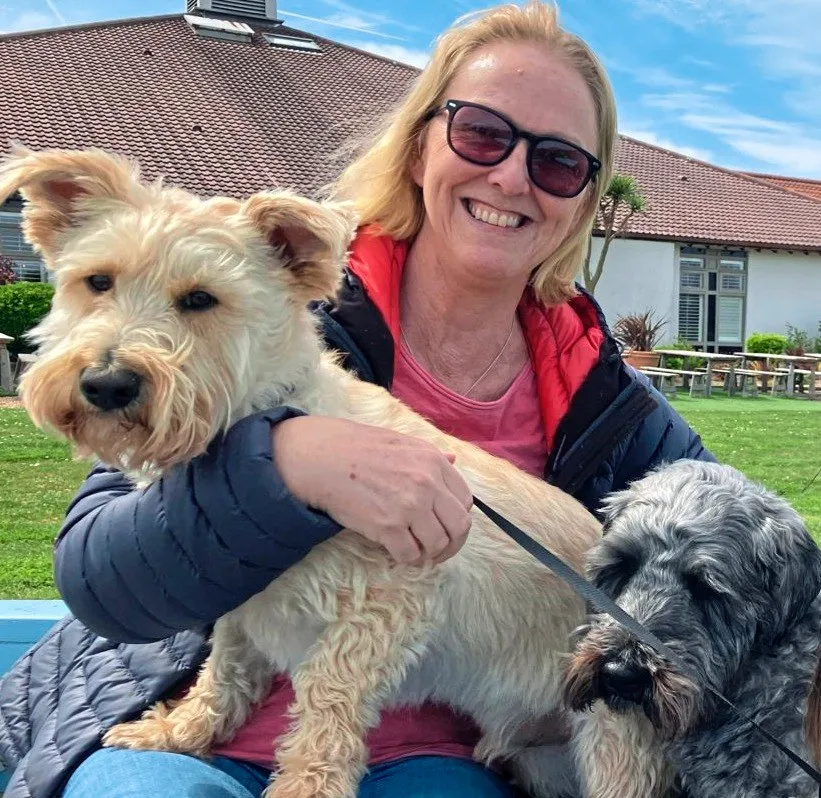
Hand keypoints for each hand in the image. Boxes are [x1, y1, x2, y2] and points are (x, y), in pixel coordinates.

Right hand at [272, 416, 472, 563]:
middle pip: (459, 526)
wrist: (322, 458)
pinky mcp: (388, 526)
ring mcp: (409, 505)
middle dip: (452, 543)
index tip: (445, 524)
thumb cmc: (358, 448)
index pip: (465, 499)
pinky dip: (407, 559)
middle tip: (438, 549)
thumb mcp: (401, 442)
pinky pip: (410, 555)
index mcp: (433, 461)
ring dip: (429, 553)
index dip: (457, 517)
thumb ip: (430, 455)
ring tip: (416, 550)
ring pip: (437, 544)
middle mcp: (427, 483)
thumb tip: (454, 458)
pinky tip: (398, 552)